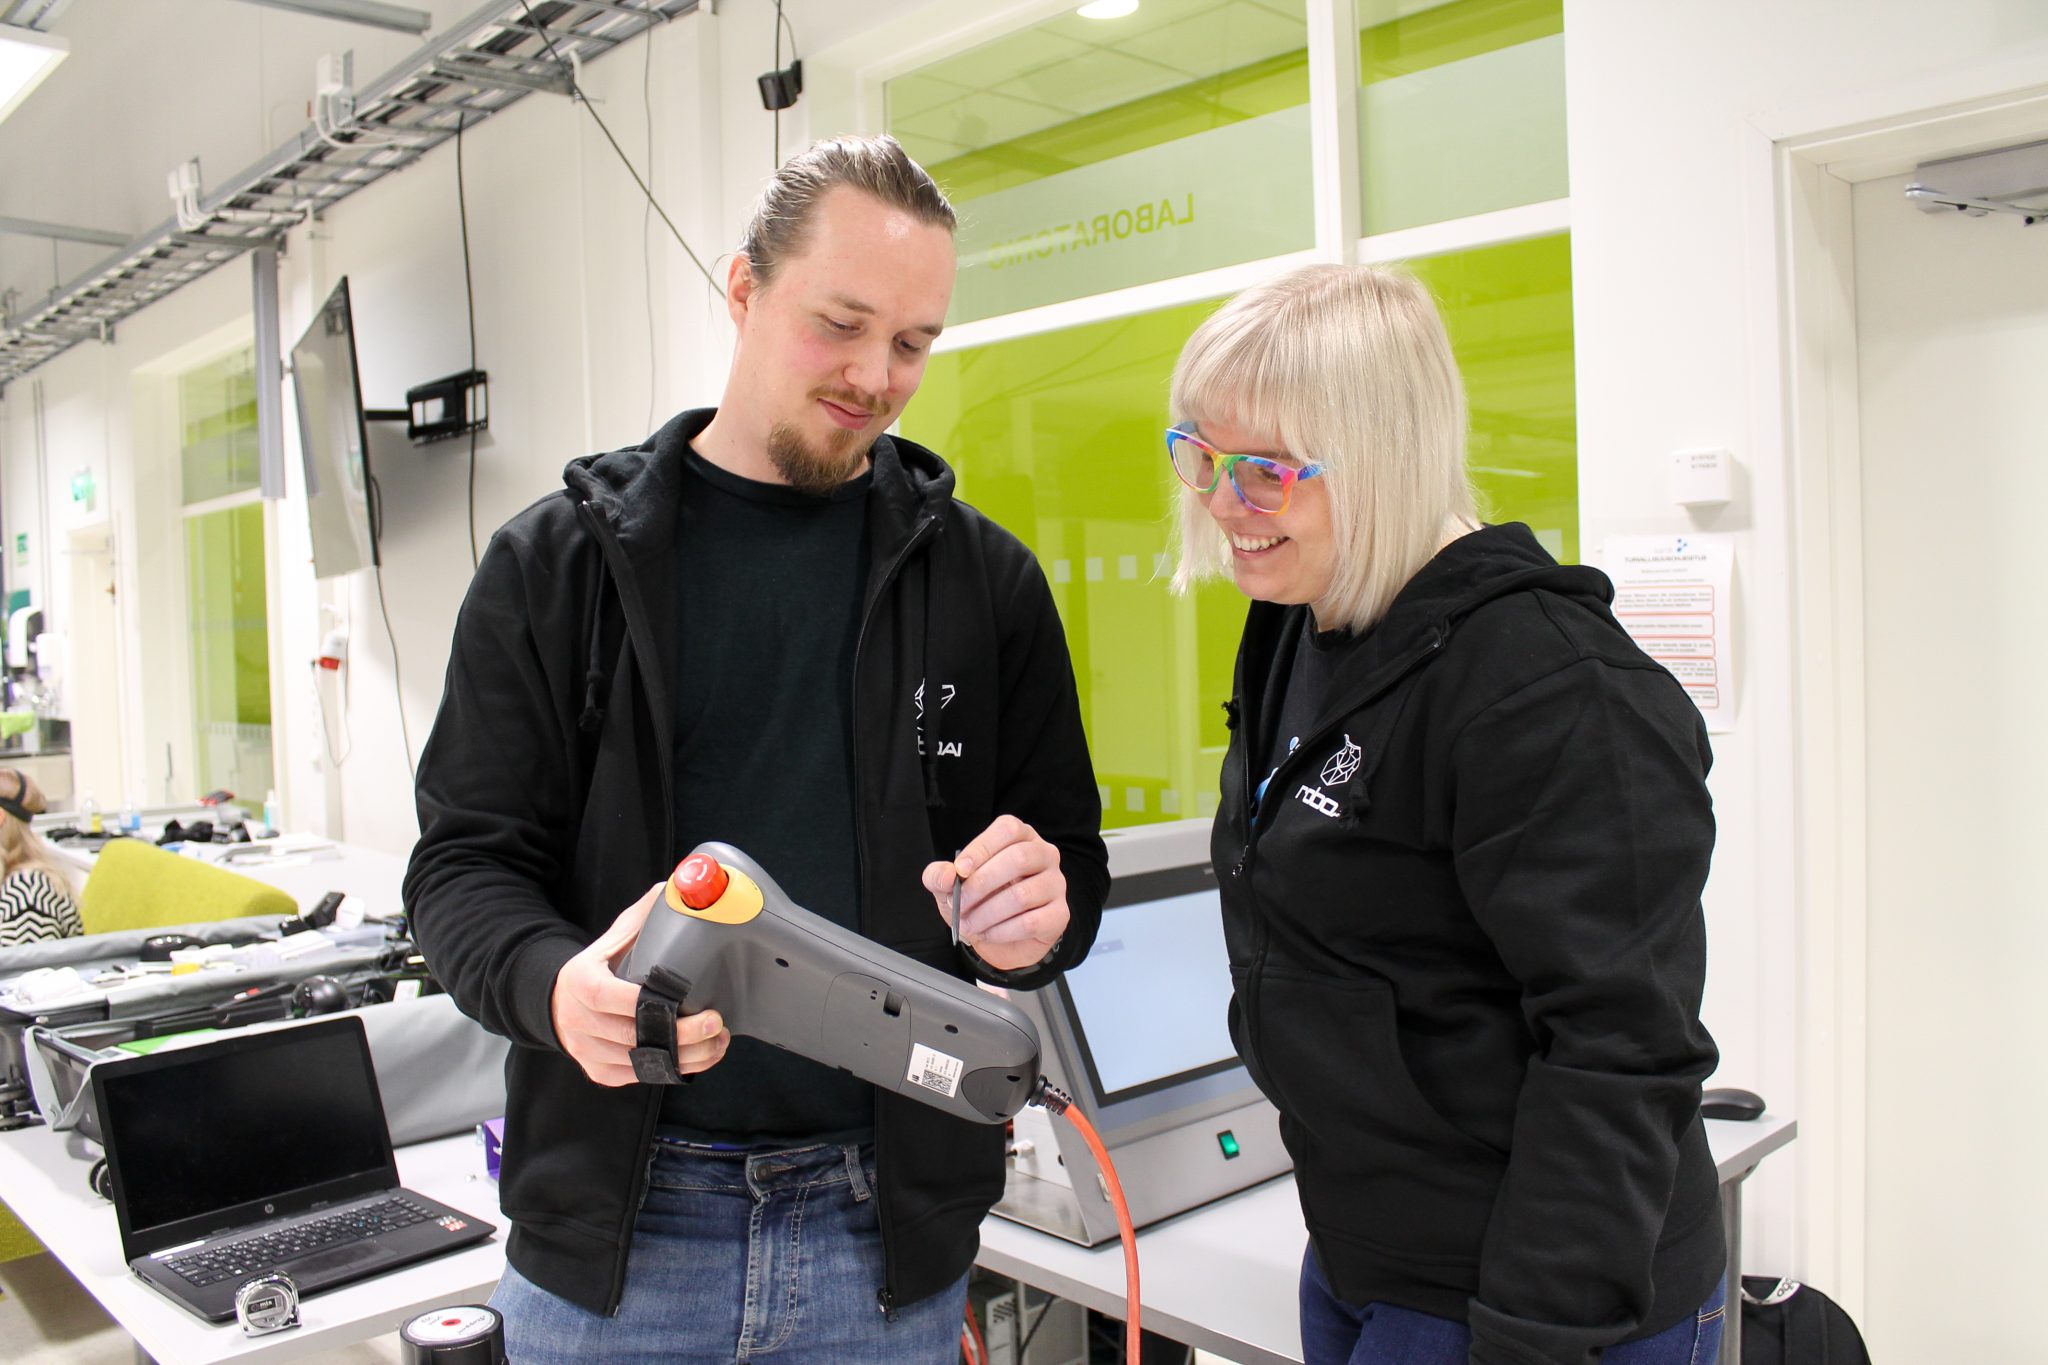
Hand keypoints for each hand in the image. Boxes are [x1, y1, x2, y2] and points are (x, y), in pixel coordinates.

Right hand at [550, 882, 730, 1086]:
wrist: (559, 1004)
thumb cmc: (597, 967)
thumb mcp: (612, 938)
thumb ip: (643, 917)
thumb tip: (677, 889)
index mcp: (580, 983)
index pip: (609, 997)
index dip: (648, 1003)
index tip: (686, 1000)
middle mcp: (579, 1022)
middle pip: (632, 1037)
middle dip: (680, 1035)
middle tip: (716, 1024)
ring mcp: (588, 1052)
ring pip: (640, 1064)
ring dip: (684, 1057)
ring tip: (718, 1042)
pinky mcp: (600, 1073)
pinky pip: (640, 1076)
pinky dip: (672, 1070)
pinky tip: (700, 1057)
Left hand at [920, 815, 1068, 973]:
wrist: (998, 938)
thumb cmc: (979, 901)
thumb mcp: (950, 887)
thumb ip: (940, 876)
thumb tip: (947, 875)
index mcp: (1021, 837)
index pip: (1008, 829)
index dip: (982, 848)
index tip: (960, 871)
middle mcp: (1044, 855)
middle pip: (1019, 858)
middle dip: (981, 884)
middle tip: (960, 904)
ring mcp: (1056, 884)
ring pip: (1022, 895)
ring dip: (987, 913)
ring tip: (969, 924)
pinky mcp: (1059, 914)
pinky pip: (1031, 922)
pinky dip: (1001, 931)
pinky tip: (988, 933)